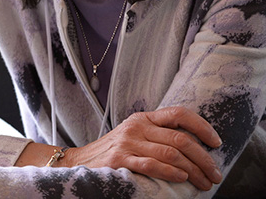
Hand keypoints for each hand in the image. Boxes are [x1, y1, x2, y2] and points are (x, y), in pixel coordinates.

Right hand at [62, 106, 222, 189]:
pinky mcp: (120, 159)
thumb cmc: (114, 152)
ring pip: (172, 153)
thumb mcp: (135, 135)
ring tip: (204, 183)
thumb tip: (195, 148)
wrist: (80, 162)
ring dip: (194, 171)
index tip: (216, 142)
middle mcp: (137, 126)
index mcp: (143, 118)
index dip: (202, 127)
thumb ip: (158, 135)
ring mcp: (128, 142)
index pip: (179, 114)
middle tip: (215, 175)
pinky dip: (172, 172)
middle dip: (204, 159)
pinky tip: (182, 179)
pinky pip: (152, 164)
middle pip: (181, 139)